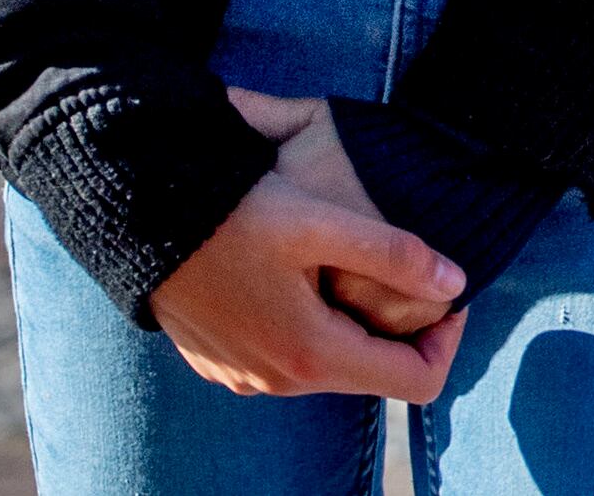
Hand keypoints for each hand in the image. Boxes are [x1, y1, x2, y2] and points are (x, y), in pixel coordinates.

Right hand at [141, 102, 461, 397]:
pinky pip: (288, 354)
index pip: (416, 381)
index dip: (447, 338)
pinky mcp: (221, 360)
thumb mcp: (322, 223)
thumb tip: (456, 284)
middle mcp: (277, 380)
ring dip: (357, 322)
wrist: (137, 217)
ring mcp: (245, 375)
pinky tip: (307, 273)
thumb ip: (395, 255)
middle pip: (374, 372)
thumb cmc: (232, 213)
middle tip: (409, 266)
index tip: (448, 287)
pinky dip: (314, 323)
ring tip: (359, 262)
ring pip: (331, 362)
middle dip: (403, 327)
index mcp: (311, 354)